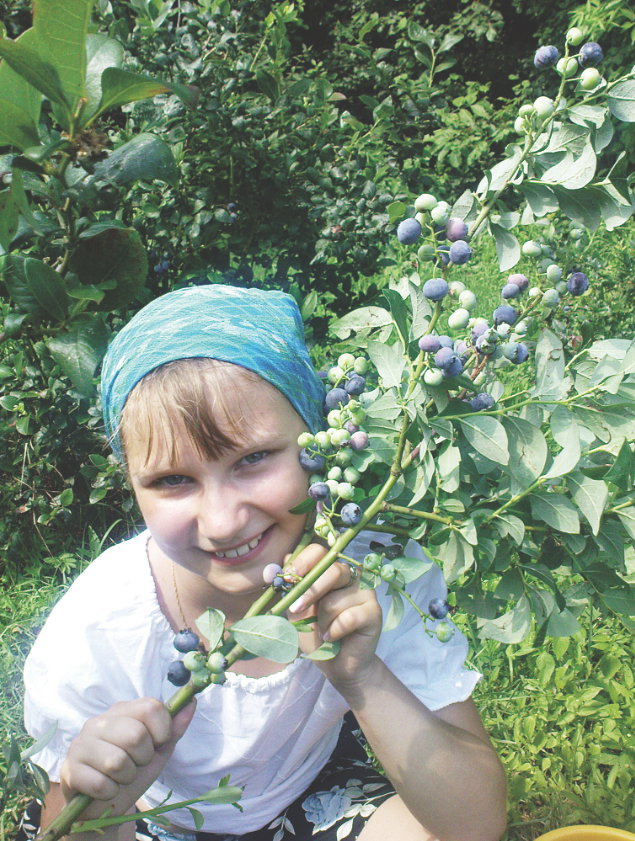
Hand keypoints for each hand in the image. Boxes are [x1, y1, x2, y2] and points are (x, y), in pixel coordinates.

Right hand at [60, 698, 194, 819]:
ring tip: (120, 776)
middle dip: (143, 758)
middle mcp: (98, 721)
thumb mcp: (158, 750)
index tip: (157, 744)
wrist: (104, 804)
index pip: (151, 707)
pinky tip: (105, 789)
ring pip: (116, 761)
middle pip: (136, 735)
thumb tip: (192, 701)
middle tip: (136, 763)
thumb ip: (174, 727)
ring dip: (126, 777)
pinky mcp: (69, 770)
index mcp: (122, 710)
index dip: (162, 731)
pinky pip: (100, 784)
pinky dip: (110, 792)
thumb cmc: (133, 771)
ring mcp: (80, 744)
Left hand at [286, 543, 382, 689]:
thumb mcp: (294, 611)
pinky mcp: (374, 611)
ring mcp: (365, 592)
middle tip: (295, 610)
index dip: (303, 561)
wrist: (336, 664)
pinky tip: (333, 637)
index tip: (288, 576)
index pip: (319, 551)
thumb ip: (286, 589)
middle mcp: (350, 576)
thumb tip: (269, 570)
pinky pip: (349, 617)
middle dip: (309, 592)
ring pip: (336, 599)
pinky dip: (335, 630)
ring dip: (322, 620)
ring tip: (323, 631)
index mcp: (329, 570)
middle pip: (332, 570)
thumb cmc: (315, 633)